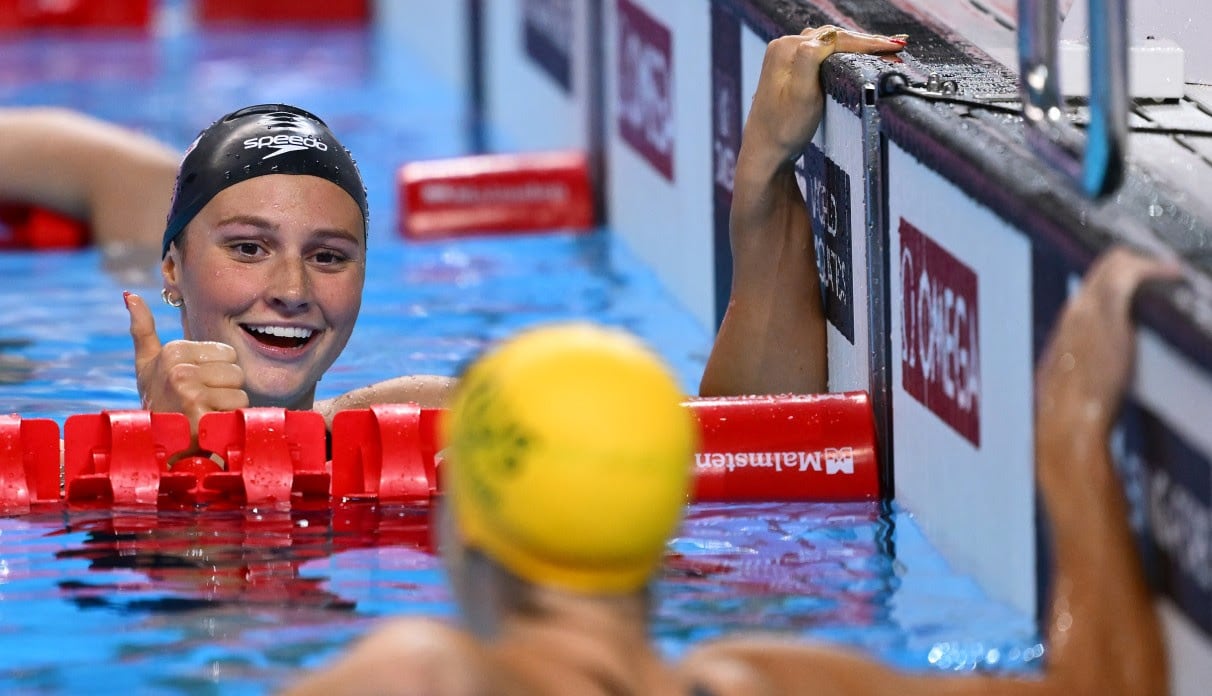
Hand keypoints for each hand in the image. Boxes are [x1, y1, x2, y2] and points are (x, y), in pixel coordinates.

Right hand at [124, 292, 248, 435]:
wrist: (154, 446)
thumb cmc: (157, 403)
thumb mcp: (147, 365)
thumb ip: (142, 330)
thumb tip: (129, 295)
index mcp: (173, 351)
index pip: (229, 354)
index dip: (219, 373)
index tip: (196, 385)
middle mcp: (178, 369)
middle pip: (237, 372)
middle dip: (225, 391)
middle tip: (201, 404)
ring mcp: (188, 392)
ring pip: (240, 393)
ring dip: (227, 409)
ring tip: (205, 415)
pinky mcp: (200, 414)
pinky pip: (238, 411)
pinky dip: (229, 423)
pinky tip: (209, 427)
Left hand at [740, 26, 903, 171]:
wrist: (765, 151)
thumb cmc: (782, 129)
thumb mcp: (802, 94)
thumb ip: (812, 60)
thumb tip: (826, 37)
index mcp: (786, 49)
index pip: (835, 39)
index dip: (867, 42)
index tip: (893, 47)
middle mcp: (783, 47)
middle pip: (833, 38)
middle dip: (865, 42)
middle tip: (894, 48)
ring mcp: (785, 57)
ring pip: (829, 45)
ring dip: (856, 46)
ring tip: (882, 49)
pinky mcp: (789, 69)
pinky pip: (822, 54)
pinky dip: (842, 54)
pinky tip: (857, 56)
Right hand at [1036, 247, 1182, 429]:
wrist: (1068, 418)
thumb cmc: (1071, 413)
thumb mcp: (1073, 386)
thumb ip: (1084, 372)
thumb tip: (1094, 379)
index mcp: (1066, 327)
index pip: (1091, 286)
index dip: (1118, 276)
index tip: (1145, 280)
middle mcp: (1075, 310)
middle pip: (1102, 267)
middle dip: (1135, 262)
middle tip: (1165, 269)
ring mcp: (1089, 308)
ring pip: (1114, 263)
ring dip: (1146, 262)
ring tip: (1172, 270)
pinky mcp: (1108, 311)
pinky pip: (1132, 275)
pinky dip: (1155, 269)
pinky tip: (1174, 273)